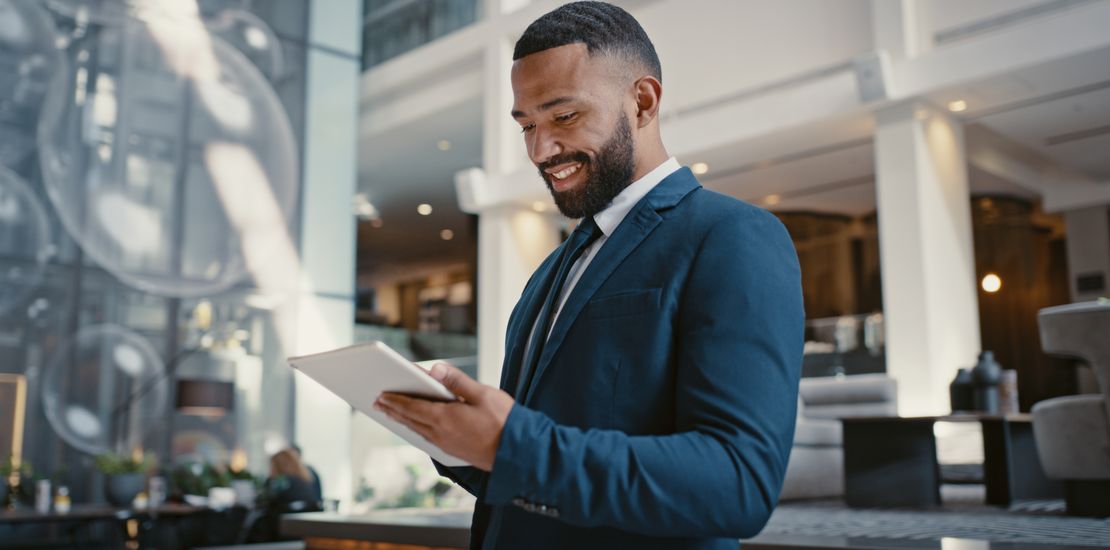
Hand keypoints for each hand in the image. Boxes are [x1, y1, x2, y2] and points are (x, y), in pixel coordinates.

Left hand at [374, 362, 513, 471]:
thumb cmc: (504, 421)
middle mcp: (440, 433)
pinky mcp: (453, 451)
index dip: (395, 400)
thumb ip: (458, 381)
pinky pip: (427, 439)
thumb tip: (436, 369)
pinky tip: (416, 428)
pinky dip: (416, 430)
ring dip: (402, 421)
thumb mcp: (483, 394)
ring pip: (417, 430)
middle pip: (410, 420)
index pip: (412, 407)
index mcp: (445, 417)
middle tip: (378, 403)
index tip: (381, 395)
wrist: (517, 453)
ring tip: (391, 414)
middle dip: (393, 410)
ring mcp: (446, 444)